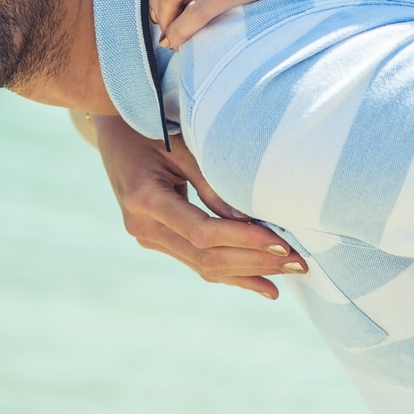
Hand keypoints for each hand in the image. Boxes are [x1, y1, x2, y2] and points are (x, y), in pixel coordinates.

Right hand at [88, 112, 305, 299]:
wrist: (114, 131)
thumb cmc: (150, 126)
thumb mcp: (180, 144)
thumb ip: (210, 182)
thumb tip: (249, 220)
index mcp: (144, 199)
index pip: (202, 233)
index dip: (243, 240)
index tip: (281, 243)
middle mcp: (143, 227)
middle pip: (206, 257)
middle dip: (256, 261)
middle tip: (299, 262)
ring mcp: (147, 238)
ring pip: (203, 267)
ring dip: (249, 272)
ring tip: (291, 273)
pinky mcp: (157, 240)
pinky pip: (197, 263)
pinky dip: (232, 275)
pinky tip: (264, 287)